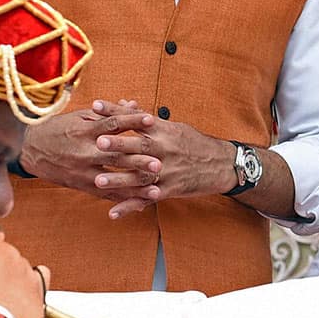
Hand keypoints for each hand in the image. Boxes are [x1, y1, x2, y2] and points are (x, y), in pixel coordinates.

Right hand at [19, 100, 156, 199]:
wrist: (29, 149)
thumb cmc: (58, 129)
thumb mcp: (81, 116)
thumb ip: (109, 113)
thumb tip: (134, 104)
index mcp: (84, 131)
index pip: (112, 125)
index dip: (132, 122)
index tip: (151, 120)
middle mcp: (84, 152)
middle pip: (115, 157)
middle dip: (138, 161)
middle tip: (158, 163)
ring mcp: (83, 171)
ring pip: (113, 180)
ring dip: (135, 186)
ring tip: (155, 188)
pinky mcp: (81, 185)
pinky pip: (105, 195)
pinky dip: (123, 200)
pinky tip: (140, 203)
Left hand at [92, 101, 235, 218]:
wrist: (222, 164)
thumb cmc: (194, 143)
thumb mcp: (174, 127)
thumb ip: (147, 119)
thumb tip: (125, 104)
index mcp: (165, 131)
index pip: (137, 118)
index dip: (117, 112)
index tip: (96, 106)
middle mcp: (165, 149)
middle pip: (140, 146)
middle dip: (119, 144)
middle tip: (98, 142)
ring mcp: (167, 171)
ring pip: (140, 175)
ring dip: (119, 178)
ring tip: (98, 180)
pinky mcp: (170, 189)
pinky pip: (147, 199)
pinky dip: (130, 206)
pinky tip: (113, 213)